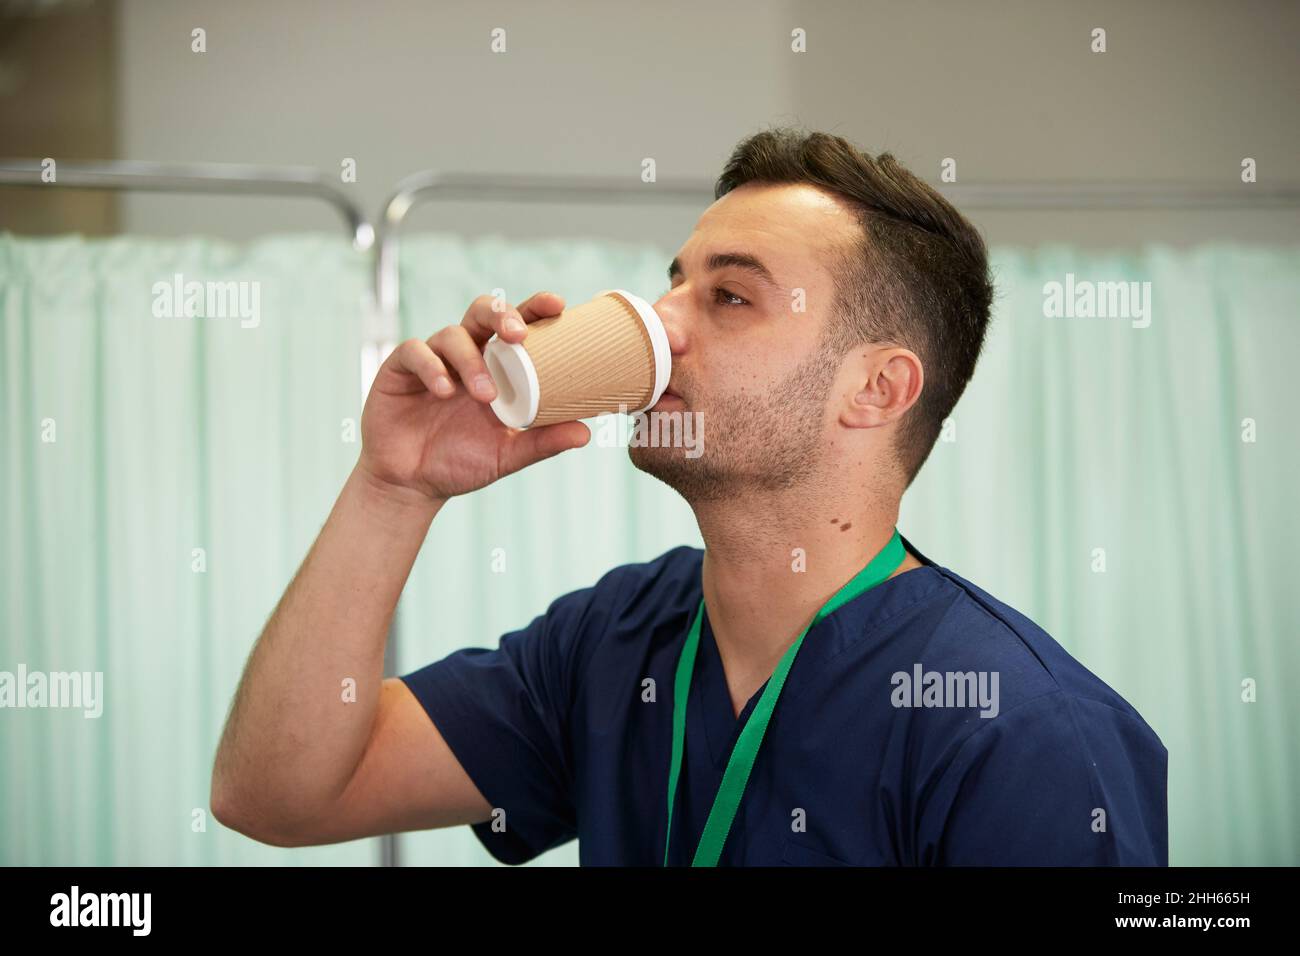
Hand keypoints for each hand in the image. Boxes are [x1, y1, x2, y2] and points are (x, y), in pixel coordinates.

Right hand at [357, 291, 590, 502]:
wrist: (412, 484)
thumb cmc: (461, 462)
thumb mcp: (506, 455)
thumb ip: (542, 443)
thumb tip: (585, 434)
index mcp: (495, 367)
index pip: (516, 326)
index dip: (534, 308)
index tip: (557, 304)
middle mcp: (465, 355)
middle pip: (482, 313)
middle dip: (502, 315)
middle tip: (519, 334)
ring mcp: (433, 360)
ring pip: (452, 334)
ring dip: (471, 360)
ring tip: (485, 394)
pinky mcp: (400, 369)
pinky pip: (415, 351)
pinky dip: (432, 367)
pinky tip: (444, 391)